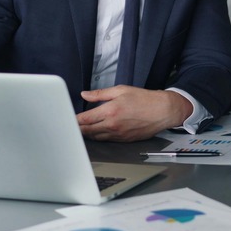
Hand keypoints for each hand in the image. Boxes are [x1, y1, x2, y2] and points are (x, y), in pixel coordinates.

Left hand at [77, 86, 193, 141]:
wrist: (162, 111)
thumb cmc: (144, 99)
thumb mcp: (121, 90)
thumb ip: (100, 94)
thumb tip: (85, 94)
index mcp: (110, 111)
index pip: (84, 119)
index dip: (74, 120)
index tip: (68, 119)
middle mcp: (112, 125)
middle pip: (87, 131)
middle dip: (78, 129)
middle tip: (72, 126)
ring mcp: (118, 134)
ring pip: (96, 138)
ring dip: (88, 134)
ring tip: (82, 129)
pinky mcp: (124, 140)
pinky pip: (107, 140)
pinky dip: (100, 136)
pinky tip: (98, 132)